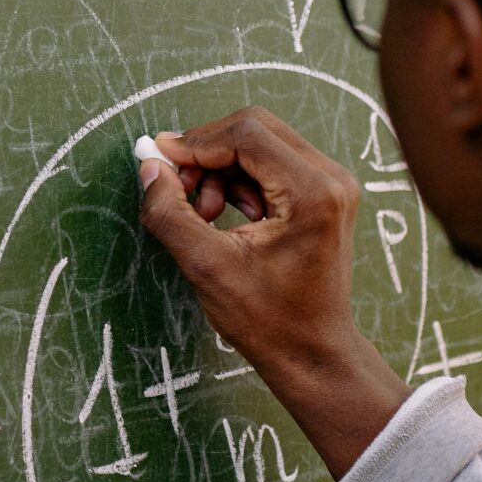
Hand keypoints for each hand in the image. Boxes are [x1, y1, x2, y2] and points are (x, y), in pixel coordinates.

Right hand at [135, 107, 408, 476]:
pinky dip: (241, 179)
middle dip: (207, 152)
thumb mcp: (207, 267)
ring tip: (203, 212)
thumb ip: (170, 213)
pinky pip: (273, 163)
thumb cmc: (269, 320)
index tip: (160, 161)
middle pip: (255, 128)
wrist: (313, 353)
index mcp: (312, 192)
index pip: (245, 134)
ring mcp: (332, 184)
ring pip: (261, 143)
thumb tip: (149, 168)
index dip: (195, 143)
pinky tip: (226, 215)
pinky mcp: (325, 194)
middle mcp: (330, 178)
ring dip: (222, 168)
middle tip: (177, 188)